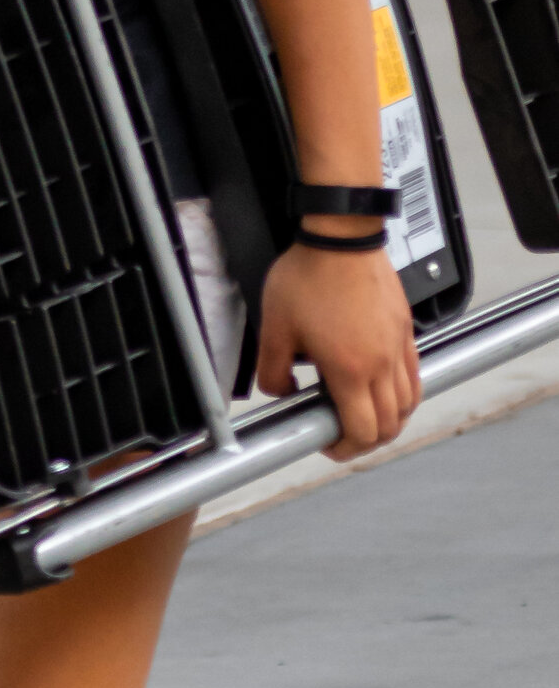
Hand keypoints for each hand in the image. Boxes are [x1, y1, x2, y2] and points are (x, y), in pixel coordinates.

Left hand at [254, 234, 420, 455]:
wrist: (341, 238)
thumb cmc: (310, 275)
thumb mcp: (274, 328)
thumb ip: (272, 371)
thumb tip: (282, 393)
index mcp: (349, 369)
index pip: (362, 431)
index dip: (346, 449)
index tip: (329, 444)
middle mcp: (382, 363)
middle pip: (391, 425)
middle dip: (368, 440)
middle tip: (344, 435)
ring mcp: (399, 346)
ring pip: (409, 403)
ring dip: (390, 419)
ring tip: (364, 414)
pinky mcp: (406, 330)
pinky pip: (414, 375)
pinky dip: (403, 393)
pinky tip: (383, 386)